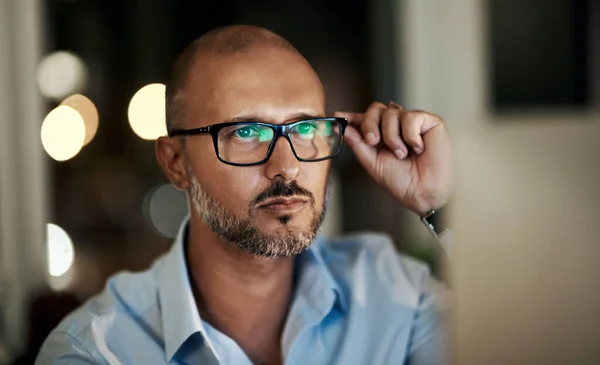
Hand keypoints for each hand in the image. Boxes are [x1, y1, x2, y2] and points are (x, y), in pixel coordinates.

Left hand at [334, 102, 451, 215]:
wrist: (422, 192)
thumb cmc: (401, 181)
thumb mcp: (373, 162)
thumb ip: (359, 144)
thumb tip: (345, 128)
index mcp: (382, 136)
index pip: (366, 120)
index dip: (352, 117)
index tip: (338, 115)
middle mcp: (397, 126)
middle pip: (376, 109)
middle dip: (370, 124)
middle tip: (373, 141)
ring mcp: (413, 123)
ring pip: (391, 113)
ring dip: (392, 137)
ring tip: (402, 154)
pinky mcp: (430, 121)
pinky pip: (411, 117)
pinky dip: (410, 135)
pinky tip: (418, 148)